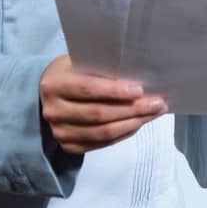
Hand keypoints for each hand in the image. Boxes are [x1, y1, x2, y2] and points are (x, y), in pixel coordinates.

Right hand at [39, 54, 167, 154]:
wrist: (49, 93)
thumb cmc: (72, 71)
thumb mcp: (80, 61)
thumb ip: (101, 67)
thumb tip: (138, 74)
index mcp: (55, 84)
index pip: (88, 89)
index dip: (116, 91)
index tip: (140, 89)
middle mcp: (53, 111)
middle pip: (99, 114)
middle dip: (133, 109)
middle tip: (157, 102)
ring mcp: (60, 132)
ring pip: (102, 132)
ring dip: (133, 123)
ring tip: (154, 113)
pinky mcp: (68, 146)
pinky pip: (101, 144)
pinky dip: (123, 134)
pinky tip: (138, 123)